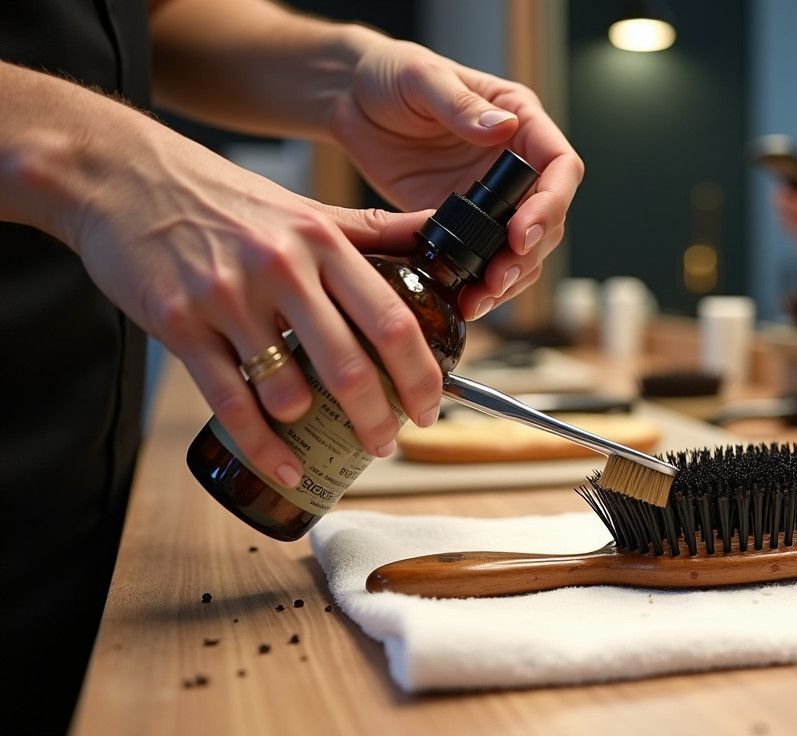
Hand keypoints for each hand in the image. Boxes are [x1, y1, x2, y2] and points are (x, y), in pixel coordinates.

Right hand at [69, 123, 442, 485]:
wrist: (118, 176)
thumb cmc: (221, 197)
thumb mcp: (303, 208)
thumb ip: (372, 229)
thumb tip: (438, 231)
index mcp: (321, 242)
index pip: (391, 319)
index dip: (421, 375)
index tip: (430, 407)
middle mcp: (280, 268)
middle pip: (349, 366)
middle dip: (378, 420)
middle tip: (387, 443)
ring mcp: (227, 298)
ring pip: (288, 391)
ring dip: (314, 429)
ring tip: (325, 438)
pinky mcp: (179, 325)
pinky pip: (230, 404)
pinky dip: (265, 446)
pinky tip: (286, 466)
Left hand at [327, 39, 584, 319]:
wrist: (349, 99)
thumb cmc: (390, 74)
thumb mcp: (423, 78)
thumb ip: (461, 104)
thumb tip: (503, 129)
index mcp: (520, 122)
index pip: (560, 167)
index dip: (551, 204)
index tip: (522, 232)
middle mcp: (514, 164)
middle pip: (547, 218)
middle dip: (528, 254)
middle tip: (497, 278)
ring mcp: (490, 197)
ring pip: (521, 249)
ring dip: (508, 279)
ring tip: (480, 299)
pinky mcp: (461, 222)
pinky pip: (481, 259)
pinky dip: (478, 283)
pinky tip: (464, 299)